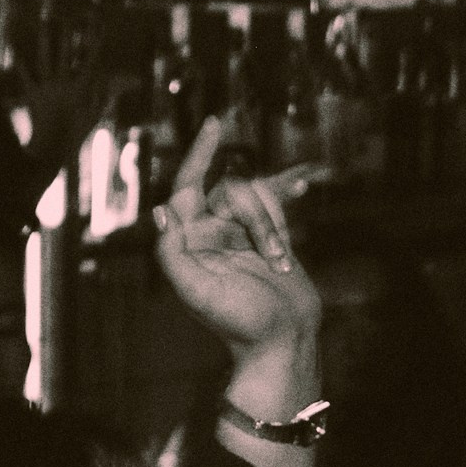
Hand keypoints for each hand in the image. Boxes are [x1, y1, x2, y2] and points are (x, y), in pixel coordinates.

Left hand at [153, 116, 323, 357]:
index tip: (216, 124)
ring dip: (274, 225)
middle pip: (232, 191)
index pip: (187, 186)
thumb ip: (172, 254)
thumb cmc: (241, 323)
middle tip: (273, 256)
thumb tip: (161, 212)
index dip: (198, 153)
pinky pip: (275, 204)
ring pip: (257, 198)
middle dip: (256, 216)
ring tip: (282, 263)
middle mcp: (213, 233)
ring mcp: (242, 234)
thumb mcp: (199, 293)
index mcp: (191, 242)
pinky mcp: (270, 238)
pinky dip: (287, 192)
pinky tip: (304, 180)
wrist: (284, 342)